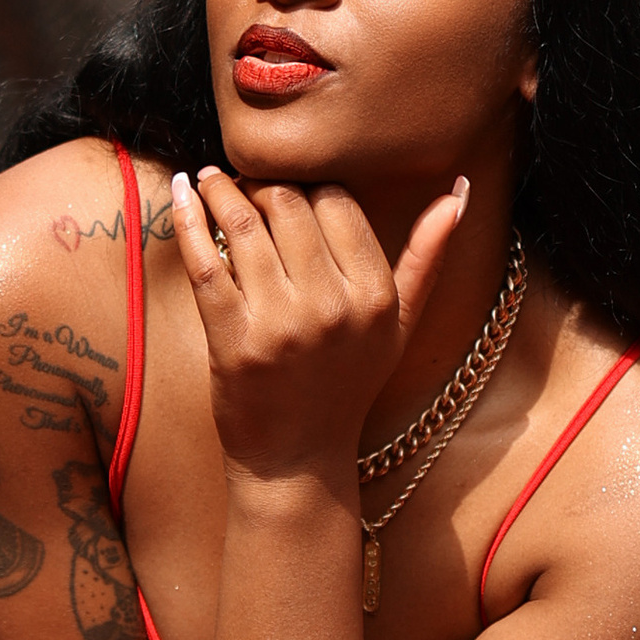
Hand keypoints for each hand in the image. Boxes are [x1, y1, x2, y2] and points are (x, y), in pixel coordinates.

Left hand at [169, 164, 465, 486]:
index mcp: (375, 295)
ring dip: (219, 190)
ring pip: (244, 225)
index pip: (336, 201)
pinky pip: (205, 262)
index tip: (285, 181)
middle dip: (260, 181)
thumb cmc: (348, 385)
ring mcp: (281, 324)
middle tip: (240, 178)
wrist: (298, 460)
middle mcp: (333, 306)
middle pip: (287, 203)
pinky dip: (188, 219)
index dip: (306, 181)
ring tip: (207, 180)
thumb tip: (459, 190)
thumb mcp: (401, 325)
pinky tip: (180, 192)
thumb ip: (427, 256)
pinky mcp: (234, 341)